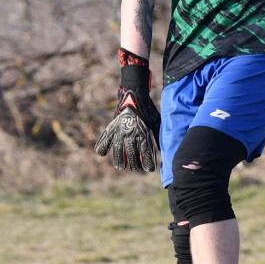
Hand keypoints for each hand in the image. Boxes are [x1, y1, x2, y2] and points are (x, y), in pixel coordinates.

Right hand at [95, 50, 160, 171]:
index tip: (149, 170)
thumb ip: (156, 136)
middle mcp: (131, 132)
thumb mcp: (155, 122)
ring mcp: (119, 129)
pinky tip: (102, 153)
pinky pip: (105, 138)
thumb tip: (162, 150)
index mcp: (143, 131)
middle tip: (136, 170)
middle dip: (134, 164)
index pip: (146, 151)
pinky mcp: (111, 125)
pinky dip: (102, 146)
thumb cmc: (147, 109)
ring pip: (117, 149)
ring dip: (119, 159)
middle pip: (131, 153)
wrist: (134, 93)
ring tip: (121, 167)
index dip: (147, 162)